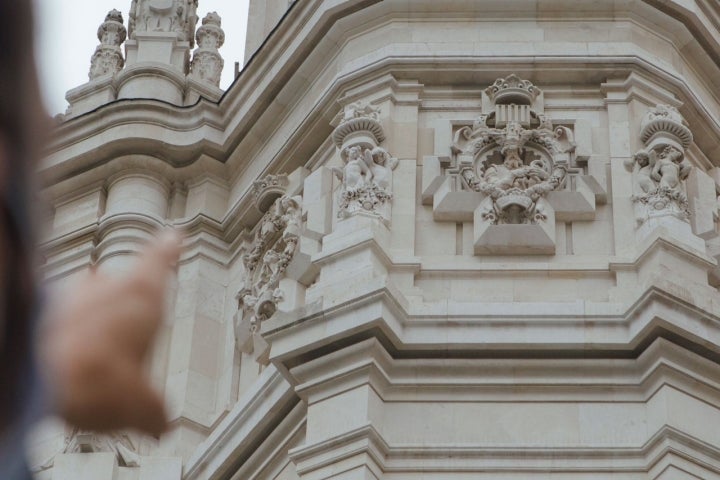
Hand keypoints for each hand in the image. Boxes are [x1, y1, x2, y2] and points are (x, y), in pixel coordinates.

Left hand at [40, 230, 181, 436]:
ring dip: (85, 318)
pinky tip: (59, 361)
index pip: (160, 259)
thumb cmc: (94, 375)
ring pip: (81, 298)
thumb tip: (159, 422)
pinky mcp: (35, 308)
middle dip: (119, 301)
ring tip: (87, 352)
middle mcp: (103, 285)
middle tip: (123, 327)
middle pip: (116, 283)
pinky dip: (56, 333)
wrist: (37, 377)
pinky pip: (51, 316)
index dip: (167, 249)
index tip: (173, 237)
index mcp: (142, 294)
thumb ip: (154, 411)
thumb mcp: (142, 405)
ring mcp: (66, 293)